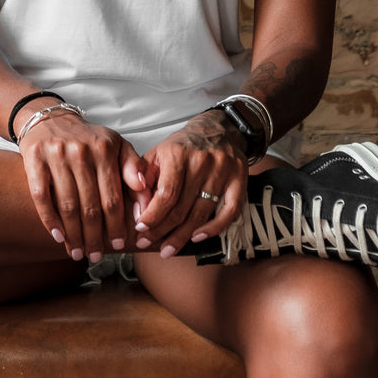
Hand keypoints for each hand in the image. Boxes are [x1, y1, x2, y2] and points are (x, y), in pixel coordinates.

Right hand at [18, 111, 146, 263]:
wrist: (51, 119)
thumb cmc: (89, 139)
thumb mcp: (116, 145)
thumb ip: (133, 167)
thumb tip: (146, 191)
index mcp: (105, 149)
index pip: (113, 196)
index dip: (116, 225)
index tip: (119, 245)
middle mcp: (81, 151)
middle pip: (90, 205)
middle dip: (95, 236)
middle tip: (96, 256)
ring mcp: (56, 155)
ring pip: (67, 205)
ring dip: (74, 234)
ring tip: (77, 253)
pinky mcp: (34, 159)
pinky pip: (41, 197)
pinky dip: (50, 220)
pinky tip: (58, 236)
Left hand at [133, 111, 247, 257]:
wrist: (217, 128)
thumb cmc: (183, 147)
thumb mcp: (158, 153)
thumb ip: (144, 178)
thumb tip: (137, 210)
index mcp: (178, 153)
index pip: (165, 194)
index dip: (152, 216)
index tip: (140, 230)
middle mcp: (202, 161)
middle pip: (182, 207)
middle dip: (162, 231)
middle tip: (148, 244)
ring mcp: (223, 170)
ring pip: (202, 213)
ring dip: (183, 236)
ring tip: (168, 249)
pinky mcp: (240, 178)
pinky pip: (230, 211)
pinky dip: (214, 228)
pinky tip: (198, 238)